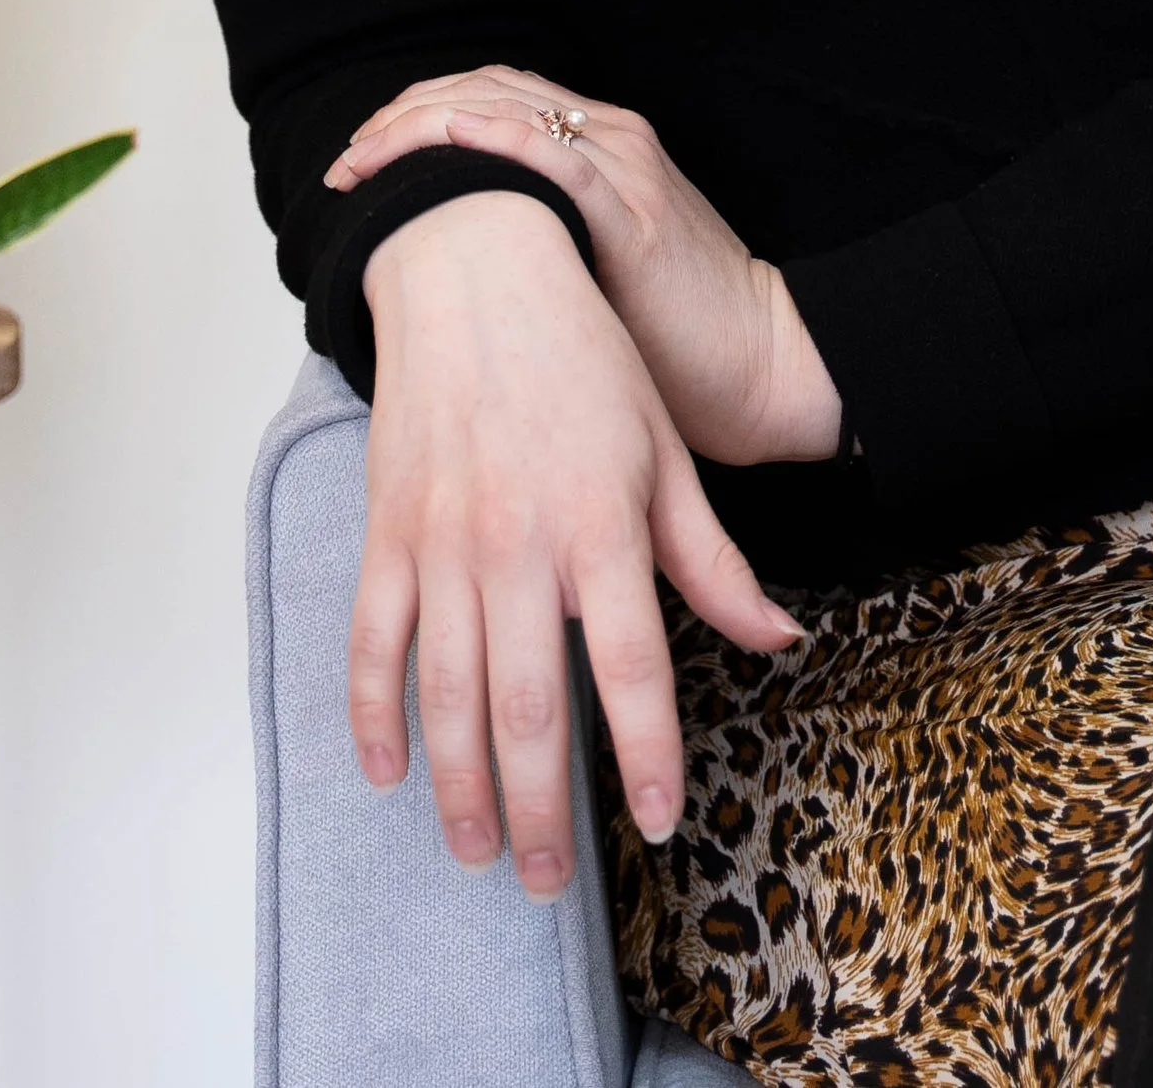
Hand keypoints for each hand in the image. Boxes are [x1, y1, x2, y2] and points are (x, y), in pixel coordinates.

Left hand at [327, 65, 844, 466]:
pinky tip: (443, 137)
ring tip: (365, 157)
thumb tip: (454, 270)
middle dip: (403, 117)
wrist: (769, 366)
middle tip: (348, 160)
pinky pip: (551, 156)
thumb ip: (542, 247)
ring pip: (503, 109)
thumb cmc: (684, 341)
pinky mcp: (631, 213)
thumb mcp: (598, 274)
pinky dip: (489, 137)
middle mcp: (609, 139)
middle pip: (483, 90)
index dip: (418, 115)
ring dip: (422, 124)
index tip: (362, 158)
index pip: (490, 97)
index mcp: (601, 147)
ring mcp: (622, 169)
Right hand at [351, 193, 800, 897]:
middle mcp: (518, 544)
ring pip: (446, 695)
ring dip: (460, 785)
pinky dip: (373, 716)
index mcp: (601, 524)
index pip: (631, 667)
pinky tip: (387, 772)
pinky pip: (371, 644)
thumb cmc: (582, 356)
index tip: (659, 820)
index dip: (648, 754)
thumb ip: (712, 559)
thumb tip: (781, 637)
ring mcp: (443, 542)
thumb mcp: (665, 451)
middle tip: (549, 882)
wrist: (476, 270)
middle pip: (530, 707)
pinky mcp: (388, 532)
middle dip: (542, 809)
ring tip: (480, 850)